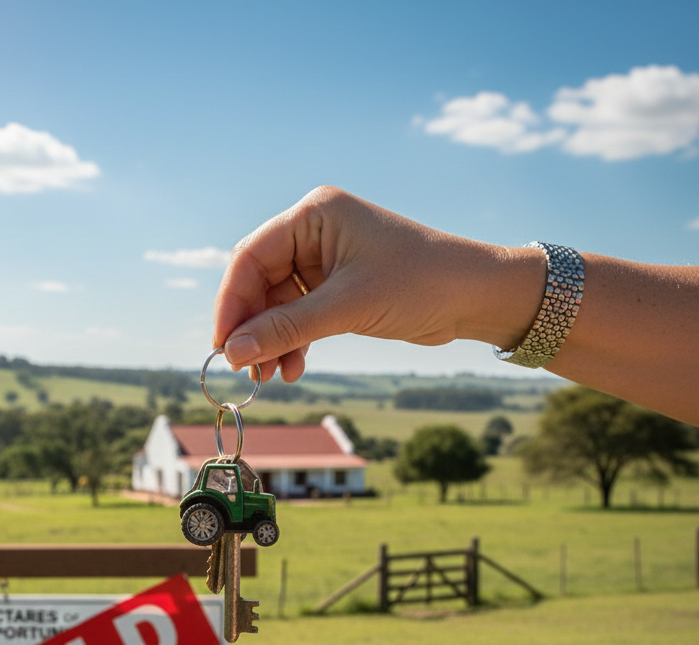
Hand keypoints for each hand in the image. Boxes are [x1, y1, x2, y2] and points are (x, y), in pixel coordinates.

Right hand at [213, 186, 543, 383]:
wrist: (475, 296)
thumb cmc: (419, 282)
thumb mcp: (346, 307)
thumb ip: (286, 329)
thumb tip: (232, 352)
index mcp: (313, 215)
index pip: (250, 257)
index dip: (231, 302)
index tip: (223, 344)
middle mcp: (314, 232)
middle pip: (260, 283)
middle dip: (253, 328)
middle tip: (247, 369)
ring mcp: (326, 260)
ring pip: (278, 305)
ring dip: (272, 341)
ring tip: (272, 376)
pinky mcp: (338, 287)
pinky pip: (300, 316)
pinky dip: (293, 342)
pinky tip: (293, 368)